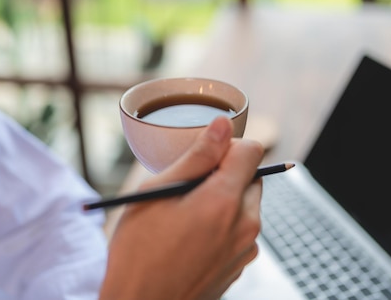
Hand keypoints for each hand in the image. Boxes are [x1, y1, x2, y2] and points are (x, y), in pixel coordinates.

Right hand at [99, 116, 264, 299]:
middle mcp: (245, 225)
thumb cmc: (138, 251)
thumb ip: (196, 156)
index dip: (228, 146)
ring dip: (226, 201)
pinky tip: (192, 238)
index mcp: (224, 202)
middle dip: (226, 175)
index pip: (252, 151)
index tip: (205, 157)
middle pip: (252, 178)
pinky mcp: (240, 266)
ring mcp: (245, 250)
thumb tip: (223, 124)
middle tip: (189, 189)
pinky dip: (224, 225)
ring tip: (187, 216)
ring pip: (247, 205)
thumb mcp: (157, 193)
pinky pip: (241, 231)